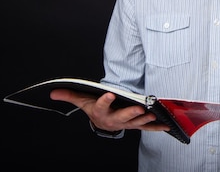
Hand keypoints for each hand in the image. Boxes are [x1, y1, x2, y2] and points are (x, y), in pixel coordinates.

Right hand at [50, 89, 170, 132]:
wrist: (103, 121)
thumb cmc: (94, 107)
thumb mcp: (82, 101)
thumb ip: (70, 94)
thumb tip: (53, 92)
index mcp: (100, 113)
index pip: (101, 106)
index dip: (105, 101)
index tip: (109, 93)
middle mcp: (114, 120)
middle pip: (122, 117)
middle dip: (130, 114)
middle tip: (138, 109)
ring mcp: (126, 124)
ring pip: (135, 123)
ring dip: (144, 120)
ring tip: (153, 115)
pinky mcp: (135, 125)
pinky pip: (146, 128)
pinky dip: (156, 127)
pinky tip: (166, 126)